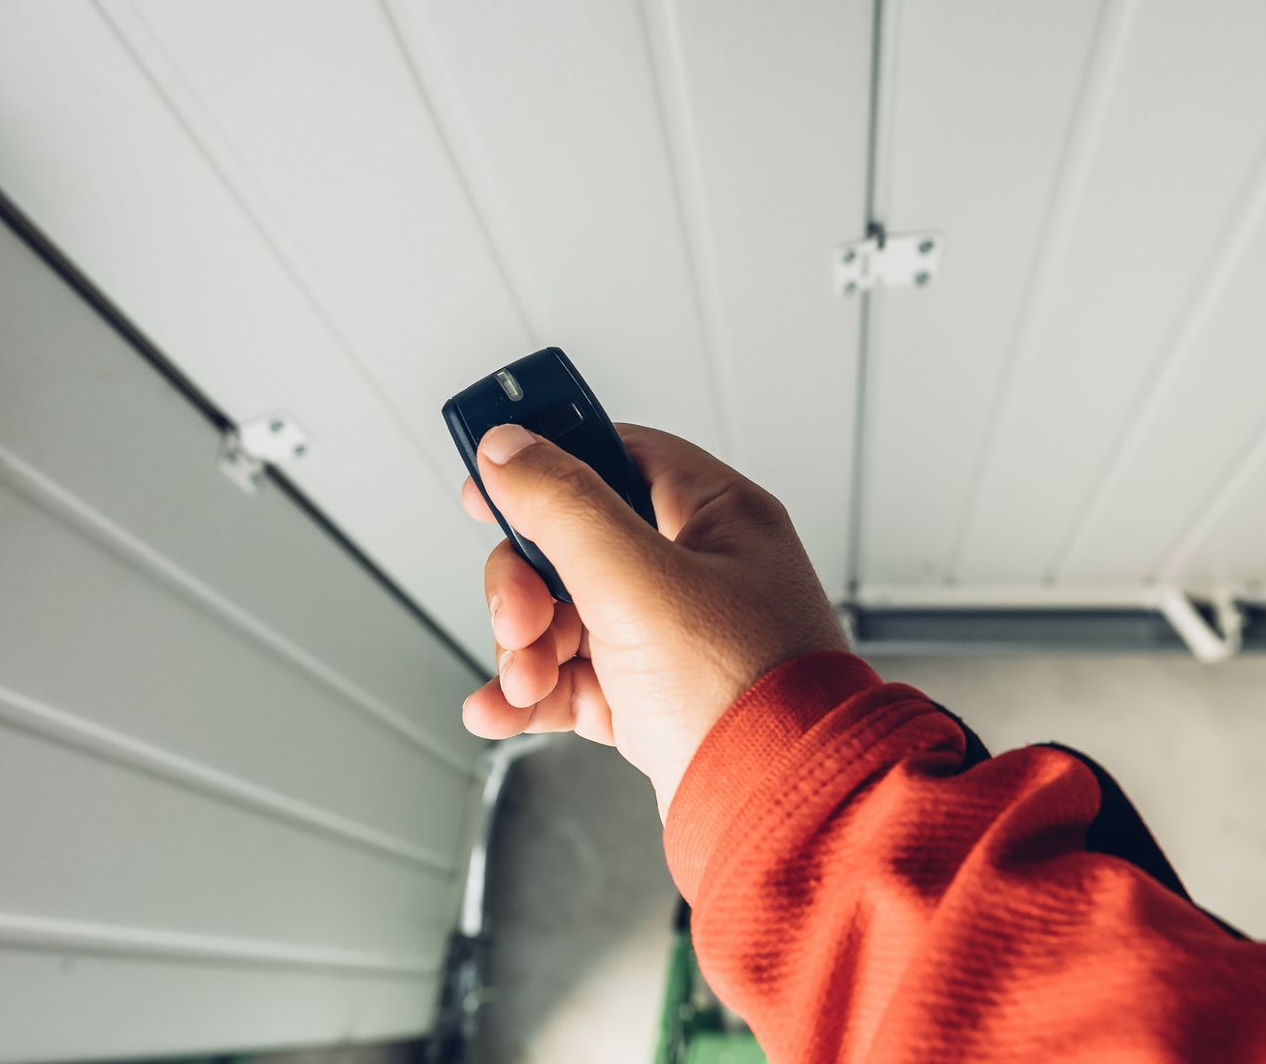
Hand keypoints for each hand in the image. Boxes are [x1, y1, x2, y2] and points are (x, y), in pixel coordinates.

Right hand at [460, 422, 846, 814]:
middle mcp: (699, 573)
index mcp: (718, 519)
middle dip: (526, 587)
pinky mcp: (651, 700)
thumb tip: (509, 449)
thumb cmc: (743, 695)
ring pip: (564, 615)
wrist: (776, 816)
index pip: (620, 455)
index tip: (489, 482)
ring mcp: (673, 639)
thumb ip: (565, 506)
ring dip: (524, 647)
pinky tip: (502, 709)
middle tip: (520, 619)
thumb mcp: (638, 581)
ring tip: (523, 682)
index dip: (550, 464)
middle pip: (573, 546)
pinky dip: (531, 694)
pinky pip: (572, 679)